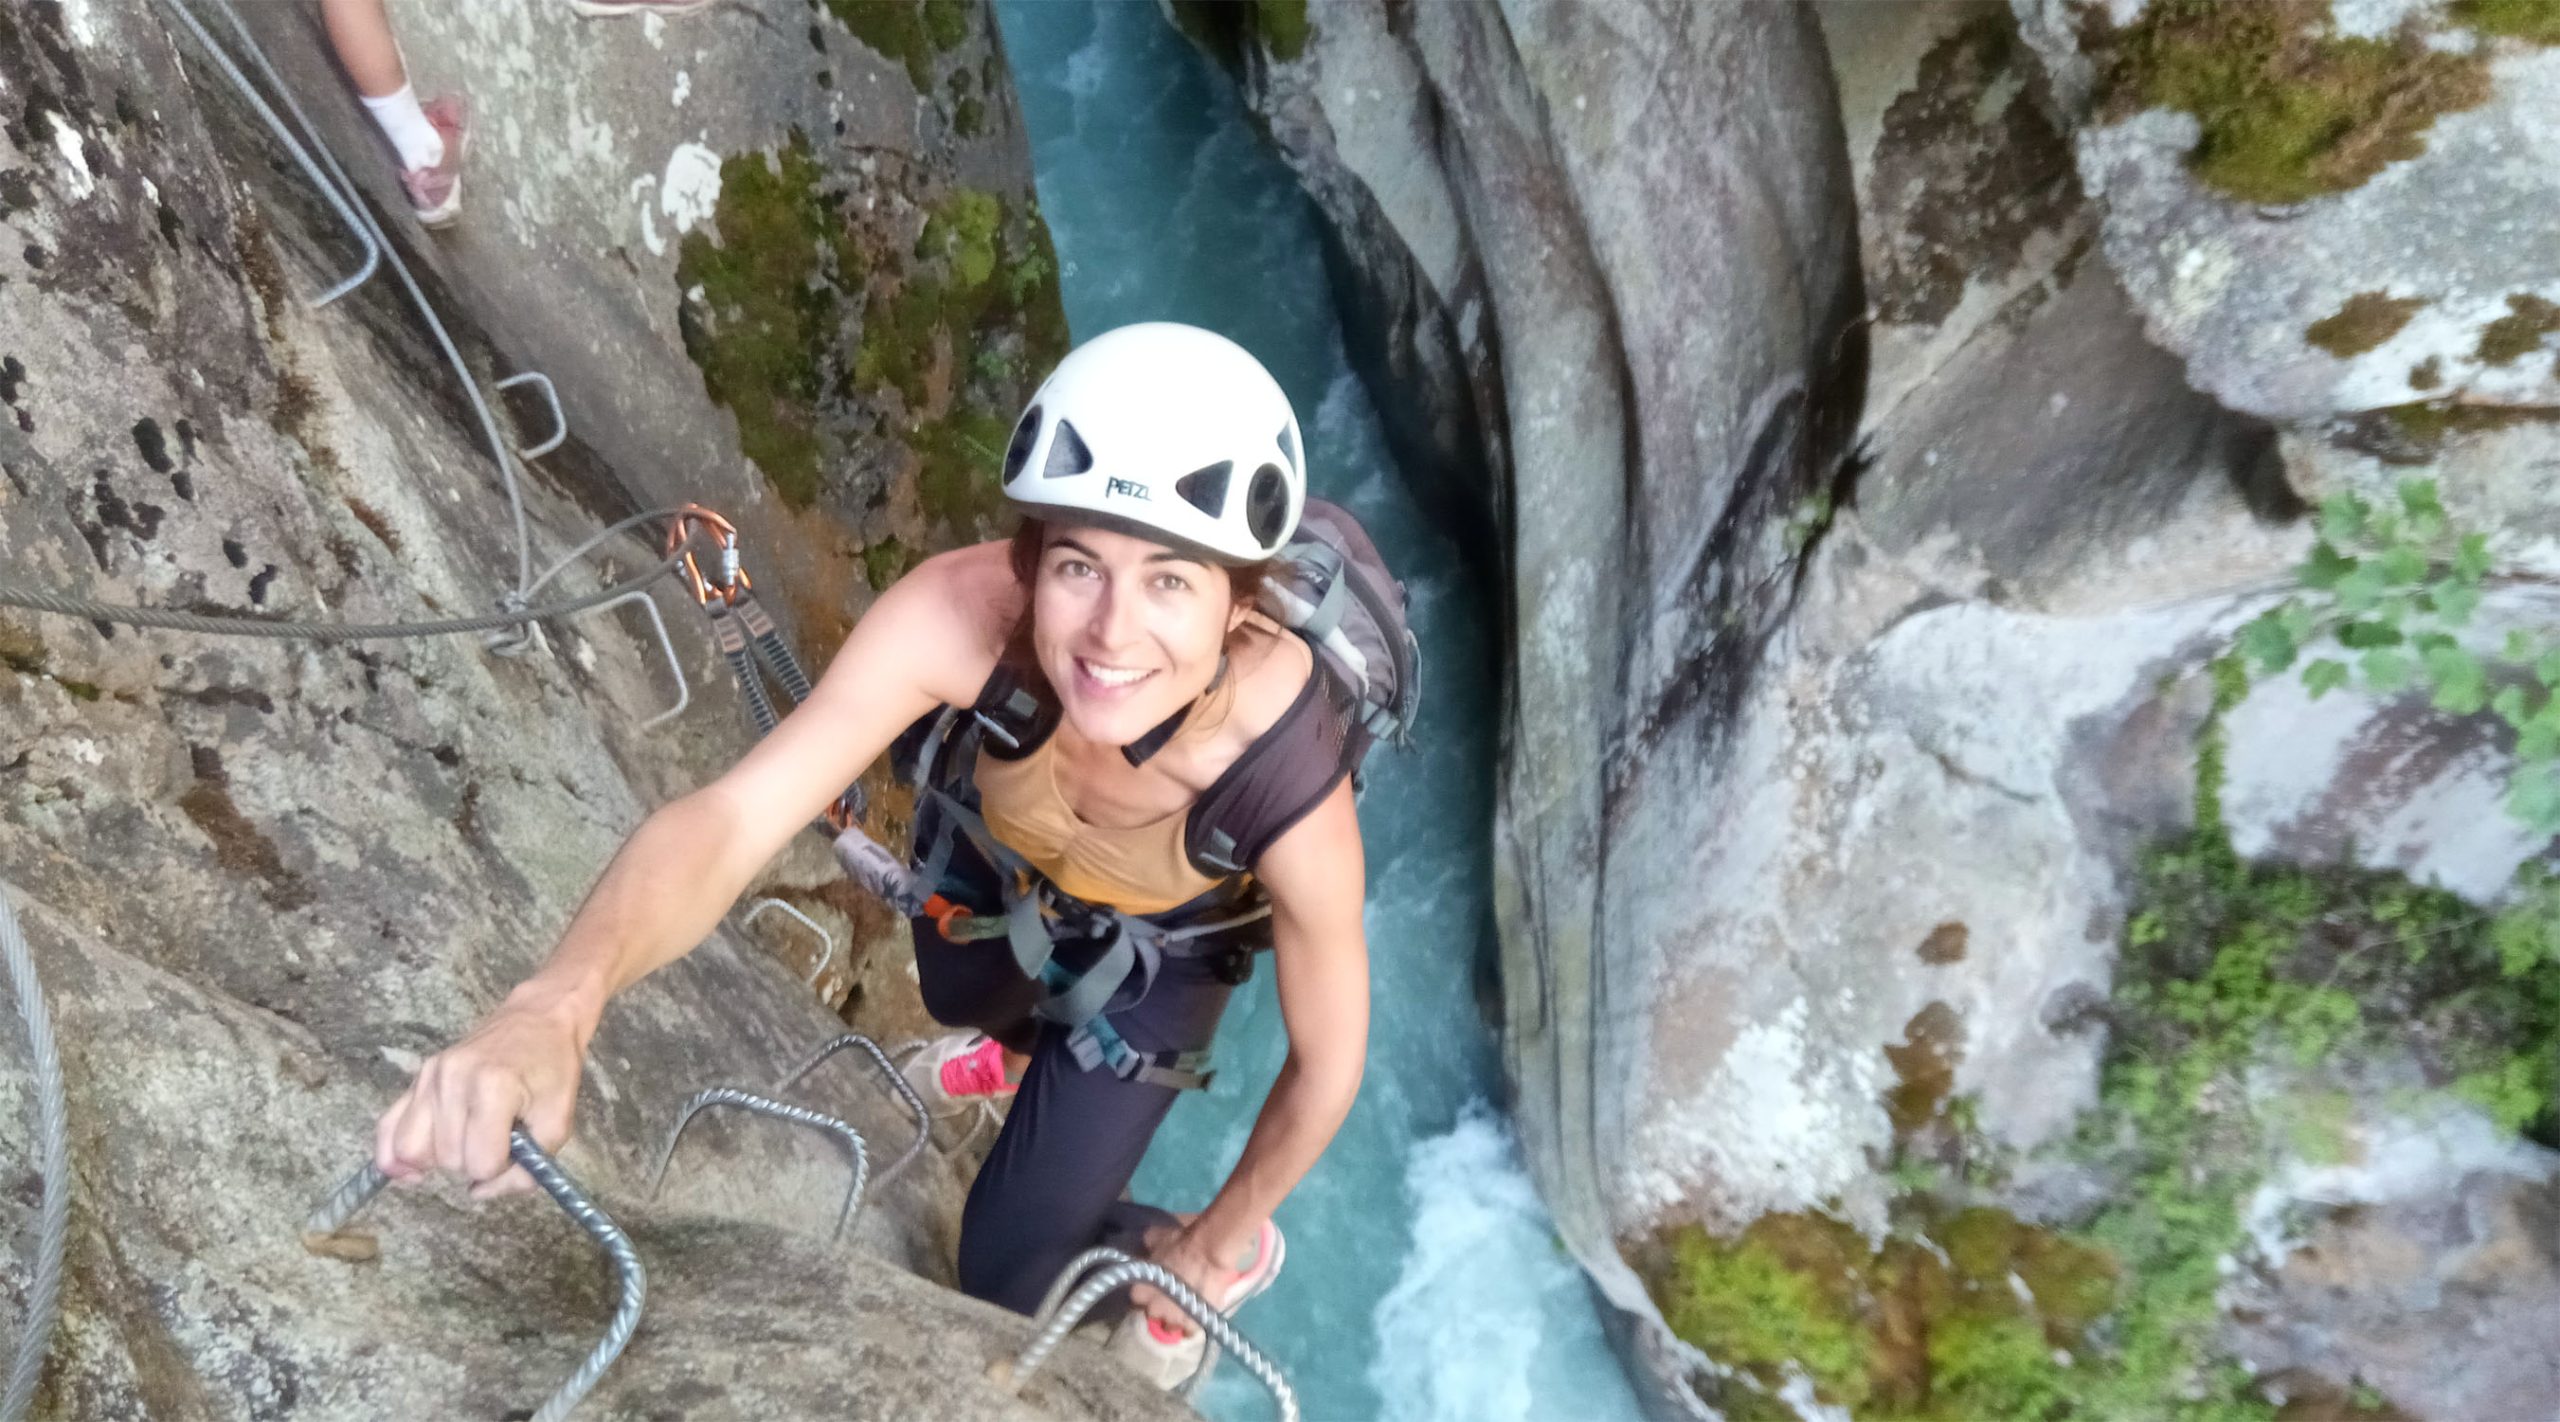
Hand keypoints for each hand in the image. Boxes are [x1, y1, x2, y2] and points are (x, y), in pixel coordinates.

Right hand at [373, 989, 586, 1198]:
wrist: (538, 1021)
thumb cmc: (552, 1071)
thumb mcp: (558, 1124)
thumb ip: (527, 1170)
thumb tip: (478, 1192)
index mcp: (492, 1088)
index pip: (480, 1163)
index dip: (500, 1168)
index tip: (516, 1150)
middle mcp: (452, 1080)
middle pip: (447, 1159)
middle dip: (473, 1163)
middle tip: (496, 1141)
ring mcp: (429, 1077)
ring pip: (410, 1150)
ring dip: (438, 1161)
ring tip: (465, 1146)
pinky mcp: (416, 1079)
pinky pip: (386, 1129)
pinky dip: (394, 1155)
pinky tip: (413, 1169)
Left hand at [1132, 1222, 1244, 1336]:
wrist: (1208, 1251)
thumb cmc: (1180, 1242)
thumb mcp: (1157, 1238)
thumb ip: (1147, 1248)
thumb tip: (1144, 1248)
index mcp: (1139, 1291)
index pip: (1137, 1298)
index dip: (1147, 1292)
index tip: (1155, 1287)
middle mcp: (1151, 1309)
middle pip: (1153, 1313)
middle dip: (1160, 1306)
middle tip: (1172, 1296)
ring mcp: (1172, 1320)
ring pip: (1171, 1326)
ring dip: (1176, 1318)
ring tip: (1186, 1308)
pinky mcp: (1192, 1326)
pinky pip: (1189, 1331)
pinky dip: (1193, 1325)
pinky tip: (1197, 1314)